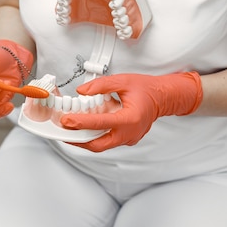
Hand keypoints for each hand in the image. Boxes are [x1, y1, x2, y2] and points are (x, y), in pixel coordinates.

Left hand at [61, 72, 202, 151]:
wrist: (163, 97)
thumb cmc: (146, 89)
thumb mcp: (122, 81)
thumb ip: (100, 85)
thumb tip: (82, 91)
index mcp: (130, 119)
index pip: (100, 123)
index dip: (80, 122)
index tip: (66, 120)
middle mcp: (129, 133)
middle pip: (98, 145)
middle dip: (78, 140)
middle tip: (63, 132)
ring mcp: (129, 139)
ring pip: (102, 145)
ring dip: (84, 139)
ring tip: (70, 130)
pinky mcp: (127, 139)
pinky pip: (107, 142)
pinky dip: (94, 137)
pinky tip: (85, 128)